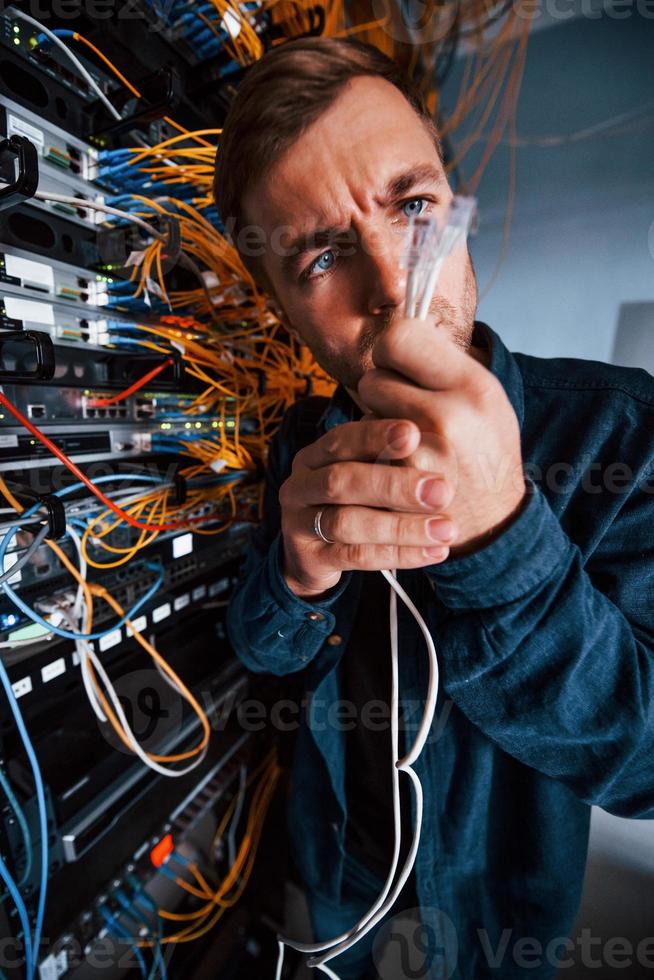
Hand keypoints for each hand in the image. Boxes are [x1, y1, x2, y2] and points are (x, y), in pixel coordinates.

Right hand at [279, 418, 457, 598]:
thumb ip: (390, 456)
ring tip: (445, 529)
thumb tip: (429, 437)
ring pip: (347, 523)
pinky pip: (357, 557)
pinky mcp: (311, 558)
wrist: (315, 555)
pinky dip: (398, 554)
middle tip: (442, 491)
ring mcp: (299, 523)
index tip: (414, 434)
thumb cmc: (353, 503)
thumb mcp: (366, 473)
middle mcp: (301, 485)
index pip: (342, 439)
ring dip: (401, 527)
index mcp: (314, 455)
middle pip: (341, 480)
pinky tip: (433, 551)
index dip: (376, 435)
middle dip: (394, 485)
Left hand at [357, 317, 526, 555]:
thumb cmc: (486, 452)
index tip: (398, 361)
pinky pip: (362, 452)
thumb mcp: (488, 398)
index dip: (391, 347)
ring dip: (375, 424)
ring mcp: (417, 453)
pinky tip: (396, 467)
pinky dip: (372, 456)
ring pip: (364, 415)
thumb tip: (397, 329)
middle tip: (404, 408)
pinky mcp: (395, 484)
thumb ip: (444, 363)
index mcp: (473, 386)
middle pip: (373, 378)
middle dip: (382, 391)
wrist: (495, 524)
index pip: (400, 337)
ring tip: (407, 442)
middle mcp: (446, 416)